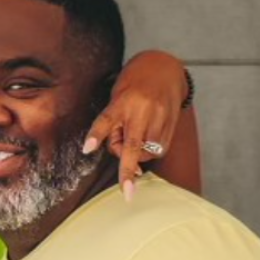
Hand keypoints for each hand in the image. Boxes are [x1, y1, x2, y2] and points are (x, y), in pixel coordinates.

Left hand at [83, 50, 188, 198]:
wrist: (165, 68)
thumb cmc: (132, 87)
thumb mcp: (115, 100)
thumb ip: (112, 125)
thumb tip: (119, 153)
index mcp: (121, 102)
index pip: (105, 121)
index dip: (95, 135)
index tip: (86, 149)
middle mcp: (141, 110)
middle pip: (132, 146)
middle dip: (128, 171)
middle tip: (127, 191)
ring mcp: (159, 117)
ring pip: (147, 152)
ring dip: (138, 156)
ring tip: (136, 138)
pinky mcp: (172, 123)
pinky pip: (160, 149)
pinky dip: (151, 152)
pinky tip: (148, 140)